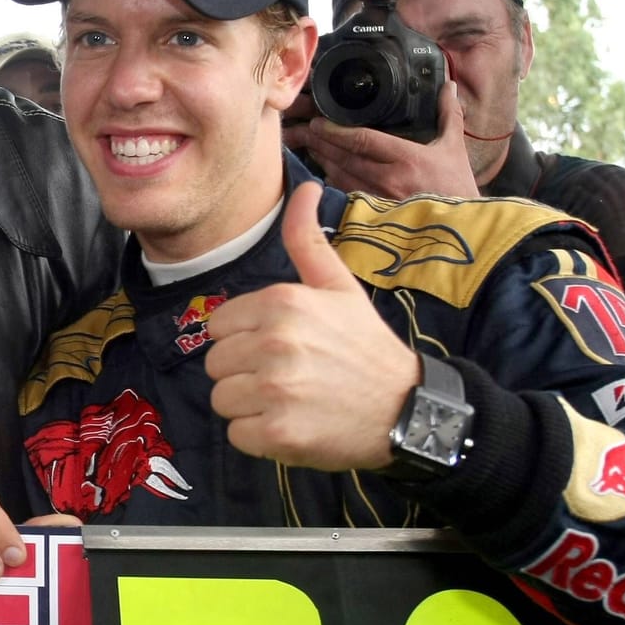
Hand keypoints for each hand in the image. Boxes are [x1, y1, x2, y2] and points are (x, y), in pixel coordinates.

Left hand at [203, 182, 419, 470]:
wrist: (408, 409)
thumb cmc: (365, 347)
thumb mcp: (338, 287)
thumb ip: (307, 240)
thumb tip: (305, 187)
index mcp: (281, 303)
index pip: (218, 326)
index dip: (243, 340)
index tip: (278, 347)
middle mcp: (275, 343)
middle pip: (215, 364)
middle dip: (244, 373)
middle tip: (288, 377)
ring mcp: (275, 390)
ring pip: (221, 399)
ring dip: (249, 406)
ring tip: (291, 401)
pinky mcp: (278, 434)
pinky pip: (236, 435)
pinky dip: (259, 437)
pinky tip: (293, 425)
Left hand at [296, 80, 479, 199]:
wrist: (462, 228)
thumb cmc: (456, 187)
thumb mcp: (454, 148)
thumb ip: (448, 115)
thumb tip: (448, 87)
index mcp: (406, 158)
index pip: (363, 140)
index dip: (336, 130)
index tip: (319, 122)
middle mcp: (388, 179)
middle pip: (345, 157)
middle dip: (323, 143)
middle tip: (307, 131)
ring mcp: (378, 199)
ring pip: (340, 177)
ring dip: (324, 161)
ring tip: (312, 147)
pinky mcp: (373, 215)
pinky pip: (345, 195)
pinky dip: (333, 183)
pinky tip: (325, 173)